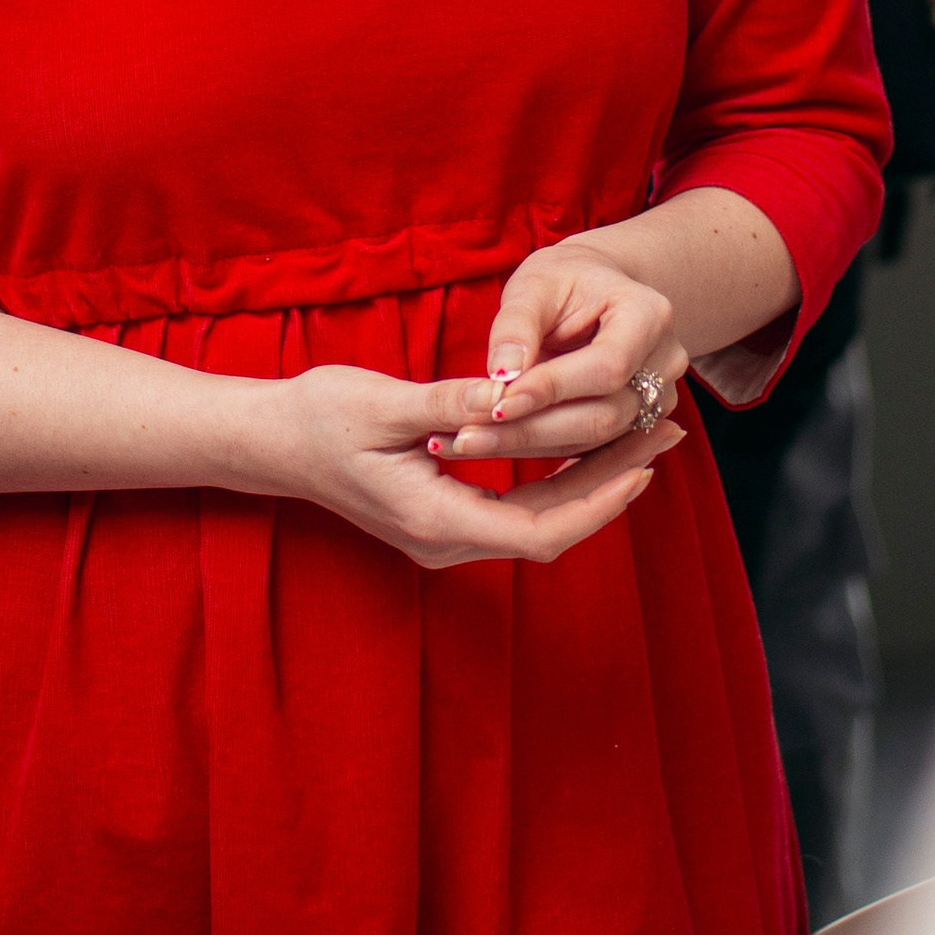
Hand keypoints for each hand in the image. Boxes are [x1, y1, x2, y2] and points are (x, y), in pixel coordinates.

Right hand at [259, 357, 683, 570]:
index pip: (537, 530)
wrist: (270, 442)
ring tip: (641, 438)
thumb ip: (449, 404)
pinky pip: (516, 509)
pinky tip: (584, 448)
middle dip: (610, 486)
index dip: (597, 505)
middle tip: (664, 436)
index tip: (642, 469)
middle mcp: (443, 540)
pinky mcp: (443, 517)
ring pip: (536, 521)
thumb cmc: (318, 417)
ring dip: (589, 483)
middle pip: (549, 529)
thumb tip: (509, 393)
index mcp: (432, 518)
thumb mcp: (383, 403)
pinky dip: (556, 481)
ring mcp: (443, 534)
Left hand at [432, 233, 687, 467]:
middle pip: (604, 414)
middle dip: (531, 428)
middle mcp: (665, 363)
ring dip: (525, 445)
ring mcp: (657, 400)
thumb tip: (501, 375)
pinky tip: (488, 446)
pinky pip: (587, 449)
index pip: (607, 366)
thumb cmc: (565, 280)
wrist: (596, 290)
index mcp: (649, 315)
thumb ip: (518, 326)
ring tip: (465, 443)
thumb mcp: (536, 283)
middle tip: (465, 436)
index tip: (495, 402)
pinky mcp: (635, 427)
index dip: (552, 389)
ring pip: (594, 440)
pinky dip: (535, 449)